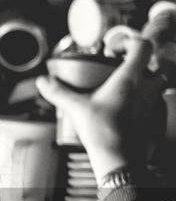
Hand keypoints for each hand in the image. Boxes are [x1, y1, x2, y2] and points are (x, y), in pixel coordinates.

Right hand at [35, 37, 167, 181]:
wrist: (120, 159)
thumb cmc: (104, 132)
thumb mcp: (76, 108)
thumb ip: (58, 92)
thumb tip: (43, 82)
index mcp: (130, 78)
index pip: (143, 46)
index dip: (130, 41)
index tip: (117, 48)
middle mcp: (148, 87)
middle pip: (153, 64)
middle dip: (138, 64)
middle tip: (119, 70)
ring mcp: (154, 102)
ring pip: (156, 83)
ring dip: (143, 82)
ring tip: (122, 91)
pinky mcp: (156, 117)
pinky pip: (154, 101)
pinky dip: (144, 101)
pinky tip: (127, 110)